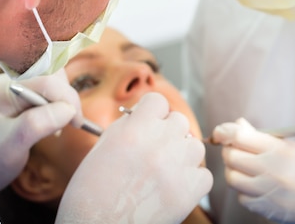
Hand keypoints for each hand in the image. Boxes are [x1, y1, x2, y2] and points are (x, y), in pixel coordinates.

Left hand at [0, 69, 81, 193]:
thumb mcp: (11, 147)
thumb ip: (37, 124)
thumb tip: (68, 109)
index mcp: (1, 90)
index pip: (45, 80)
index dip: (68, 98)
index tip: (77, 122)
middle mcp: (6, 82)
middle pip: (49, 74)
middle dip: (65, 96)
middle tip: (71, 122)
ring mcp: (11, 88)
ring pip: (49, 79)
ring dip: (62, 98)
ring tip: (61, 122)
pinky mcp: (17, 96)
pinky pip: (44, 89)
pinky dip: (55, 101)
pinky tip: (53, 119)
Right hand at [56, 93, 212, 223]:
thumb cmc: (90, 194)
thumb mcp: (101, 149)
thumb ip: (127, 127)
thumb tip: (144, 115)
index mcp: (134, 130)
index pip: (158, 101)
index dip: (152, 112)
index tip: (149, 124)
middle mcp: (159, 143)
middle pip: (179, 121)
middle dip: (169, 133)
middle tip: (156, 151)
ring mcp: (177, 167)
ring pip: (195, 146)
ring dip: (183, 155)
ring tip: (164, 171)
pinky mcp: (189, 192)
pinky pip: (204, 175)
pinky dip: (193, 182)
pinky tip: (173, 188)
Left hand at [213, 118, 294, 223]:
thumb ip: (264, 137)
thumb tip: (238, 126)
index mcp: (281, 150)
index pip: (240, 136)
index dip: (225, 131)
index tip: (221, 131)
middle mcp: (273, 171)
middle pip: (232, 157)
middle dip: (229, 151)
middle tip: (235, 149)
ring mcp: (270, 192)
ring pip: (233, 179)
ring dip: (234, 170)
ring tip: (244, 167)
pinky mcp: (270, 210)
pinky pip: (243, 198)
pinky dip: (244, 191)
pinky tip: (255, 185)